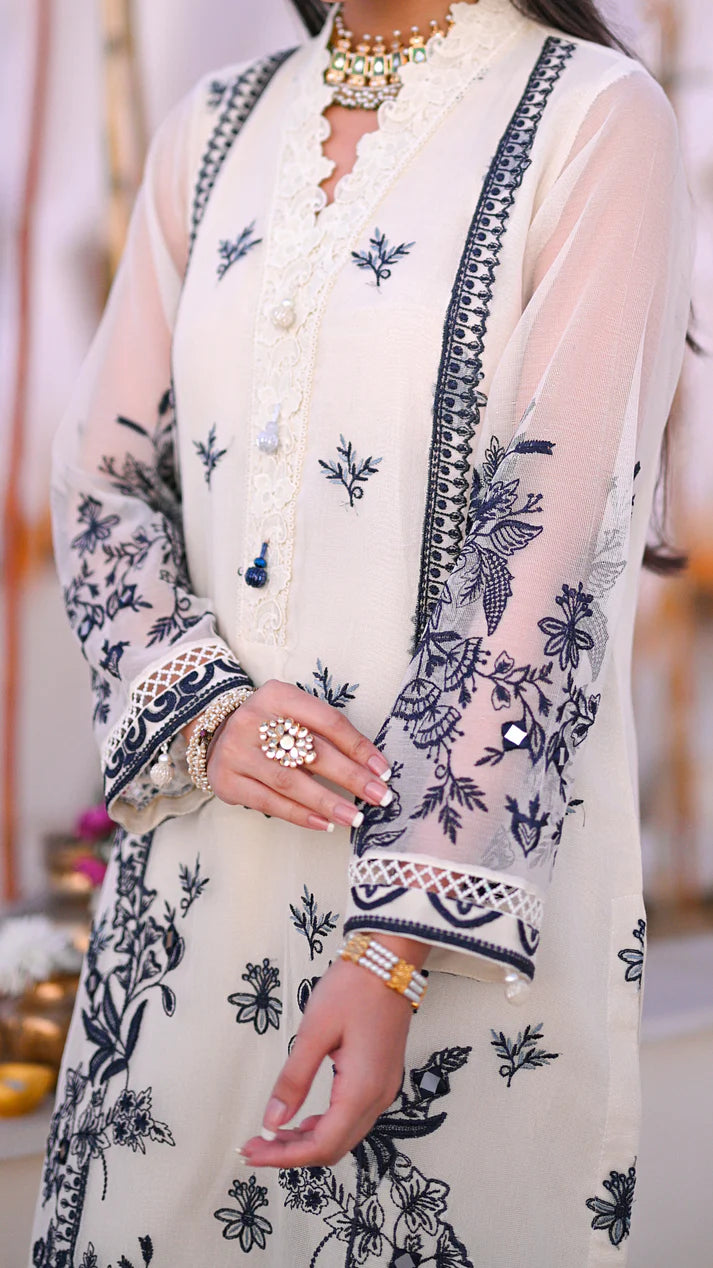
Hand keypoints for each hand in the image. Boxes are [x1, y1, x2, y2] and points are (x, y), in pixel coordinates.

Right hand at [197, 680, 392, 830]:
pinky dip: (300, 815)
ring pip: (290, 781)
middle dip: (350, 776)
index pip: (327, 721)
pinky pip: (269, 802)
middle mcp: (253, 720)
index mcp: (277, 695)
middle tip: (379, 796)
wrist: (216, 732)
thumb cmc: (270, 726)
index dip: (358, 746)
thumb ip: (324, 732)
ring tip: (354, 817)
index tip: (382, 769)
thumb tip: (370, 768)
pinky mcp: (227, 780)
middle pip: (311, 751)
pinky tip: (324, 823)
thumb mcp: (293, 713)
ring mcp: (237, 751)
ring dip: (327, 802)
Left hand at [239, 937, 425, 1168]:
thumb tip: (273, 1121)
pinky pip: (353, 1118)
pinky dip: (325, 1126)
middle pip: (334, 1148)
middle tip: (255, 1145)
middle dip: (292, 1153)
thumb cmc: (353, 988)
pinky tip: (302, 1119)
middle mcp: (378, 1097)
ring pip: (344, 1136)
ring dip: (308, 1141)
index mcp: (362, 1089)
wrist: (390, 960)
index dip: (284, 1156)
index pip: (322, 1145)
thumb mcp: (315, 1031)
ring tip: (272, 1134)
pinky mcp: (381, 1078)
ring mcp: (384, 1089)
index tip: (252, 1151)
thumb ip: (294, 1079)